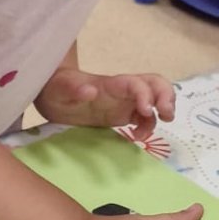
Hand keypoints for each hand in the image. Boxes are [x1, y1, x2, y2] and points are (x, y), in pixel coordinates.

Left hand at [35, 66, 175, 142]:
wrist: (52, 94)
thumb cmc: (56, 89)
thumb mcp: (59, 89)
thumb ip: (73, 89)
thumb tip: (91, 91)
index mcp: (110, 84)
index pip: (136, 83)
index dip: (145, 94)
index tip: (146, 111)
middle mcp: (123, 90)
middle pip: (155, 84)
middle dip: (166, 97)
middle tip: (166, 116)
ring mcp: (125, 102)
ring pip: (154, 99)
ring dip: (162, 112)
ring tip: (150, 131)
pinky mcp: (123, 114)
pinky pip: (145, 117)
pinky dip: (148, 126)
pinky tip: (138, 136)